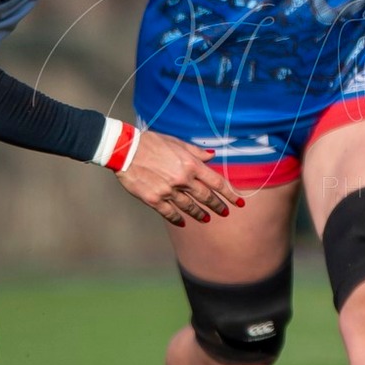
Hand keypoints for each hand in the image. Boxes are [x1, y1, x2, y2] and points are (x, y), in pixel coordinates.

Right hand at [116, 131, 243, 225]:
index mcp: (191, 165)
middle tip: (225, 213)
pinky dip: (178, 219)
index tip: (239, 202)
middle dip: (218, 206)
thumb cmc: (151, 143)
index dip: (230, 194)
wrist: (125, 150)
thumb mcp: (176, 142)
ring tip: (207, 218)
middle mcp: (183, 180)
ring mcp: (168, 191)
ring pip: (190, 207)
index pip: (217, 182)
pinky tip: (183, 222)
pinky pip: (170, 213)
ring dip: (200, 214)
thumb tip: (212, 156)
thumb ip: (196, 152)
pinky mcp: (154, 200)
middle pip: (206, 197)